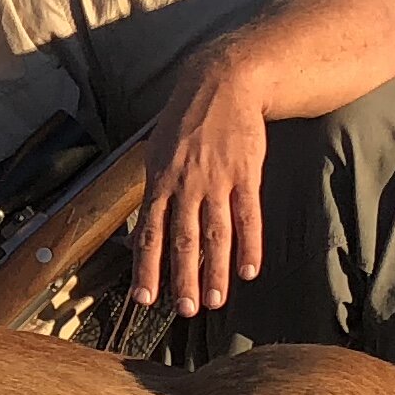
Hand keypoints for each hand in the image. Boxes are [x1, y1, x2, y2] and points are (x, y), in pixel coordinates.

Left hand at [129, 34, 274, 318]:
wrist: (224, 83)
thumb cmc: (186, 118)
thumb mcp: (157, 149)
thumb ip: (155, 188)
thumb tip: (147, 224)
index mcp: (159, 180)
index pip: (149, 232)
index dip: (147, 267)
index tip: (145, 298)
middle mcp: (185, 184)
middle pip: (182, 240)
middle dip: (182, 279)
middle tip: (184, 311)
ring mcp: (217, 180)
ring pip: (215, 234)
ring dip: (215, 271)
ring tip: (214, 302)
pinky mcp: (246, 174)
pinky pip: (248, 216)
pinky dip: (249, 245)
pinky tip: (249, 271)